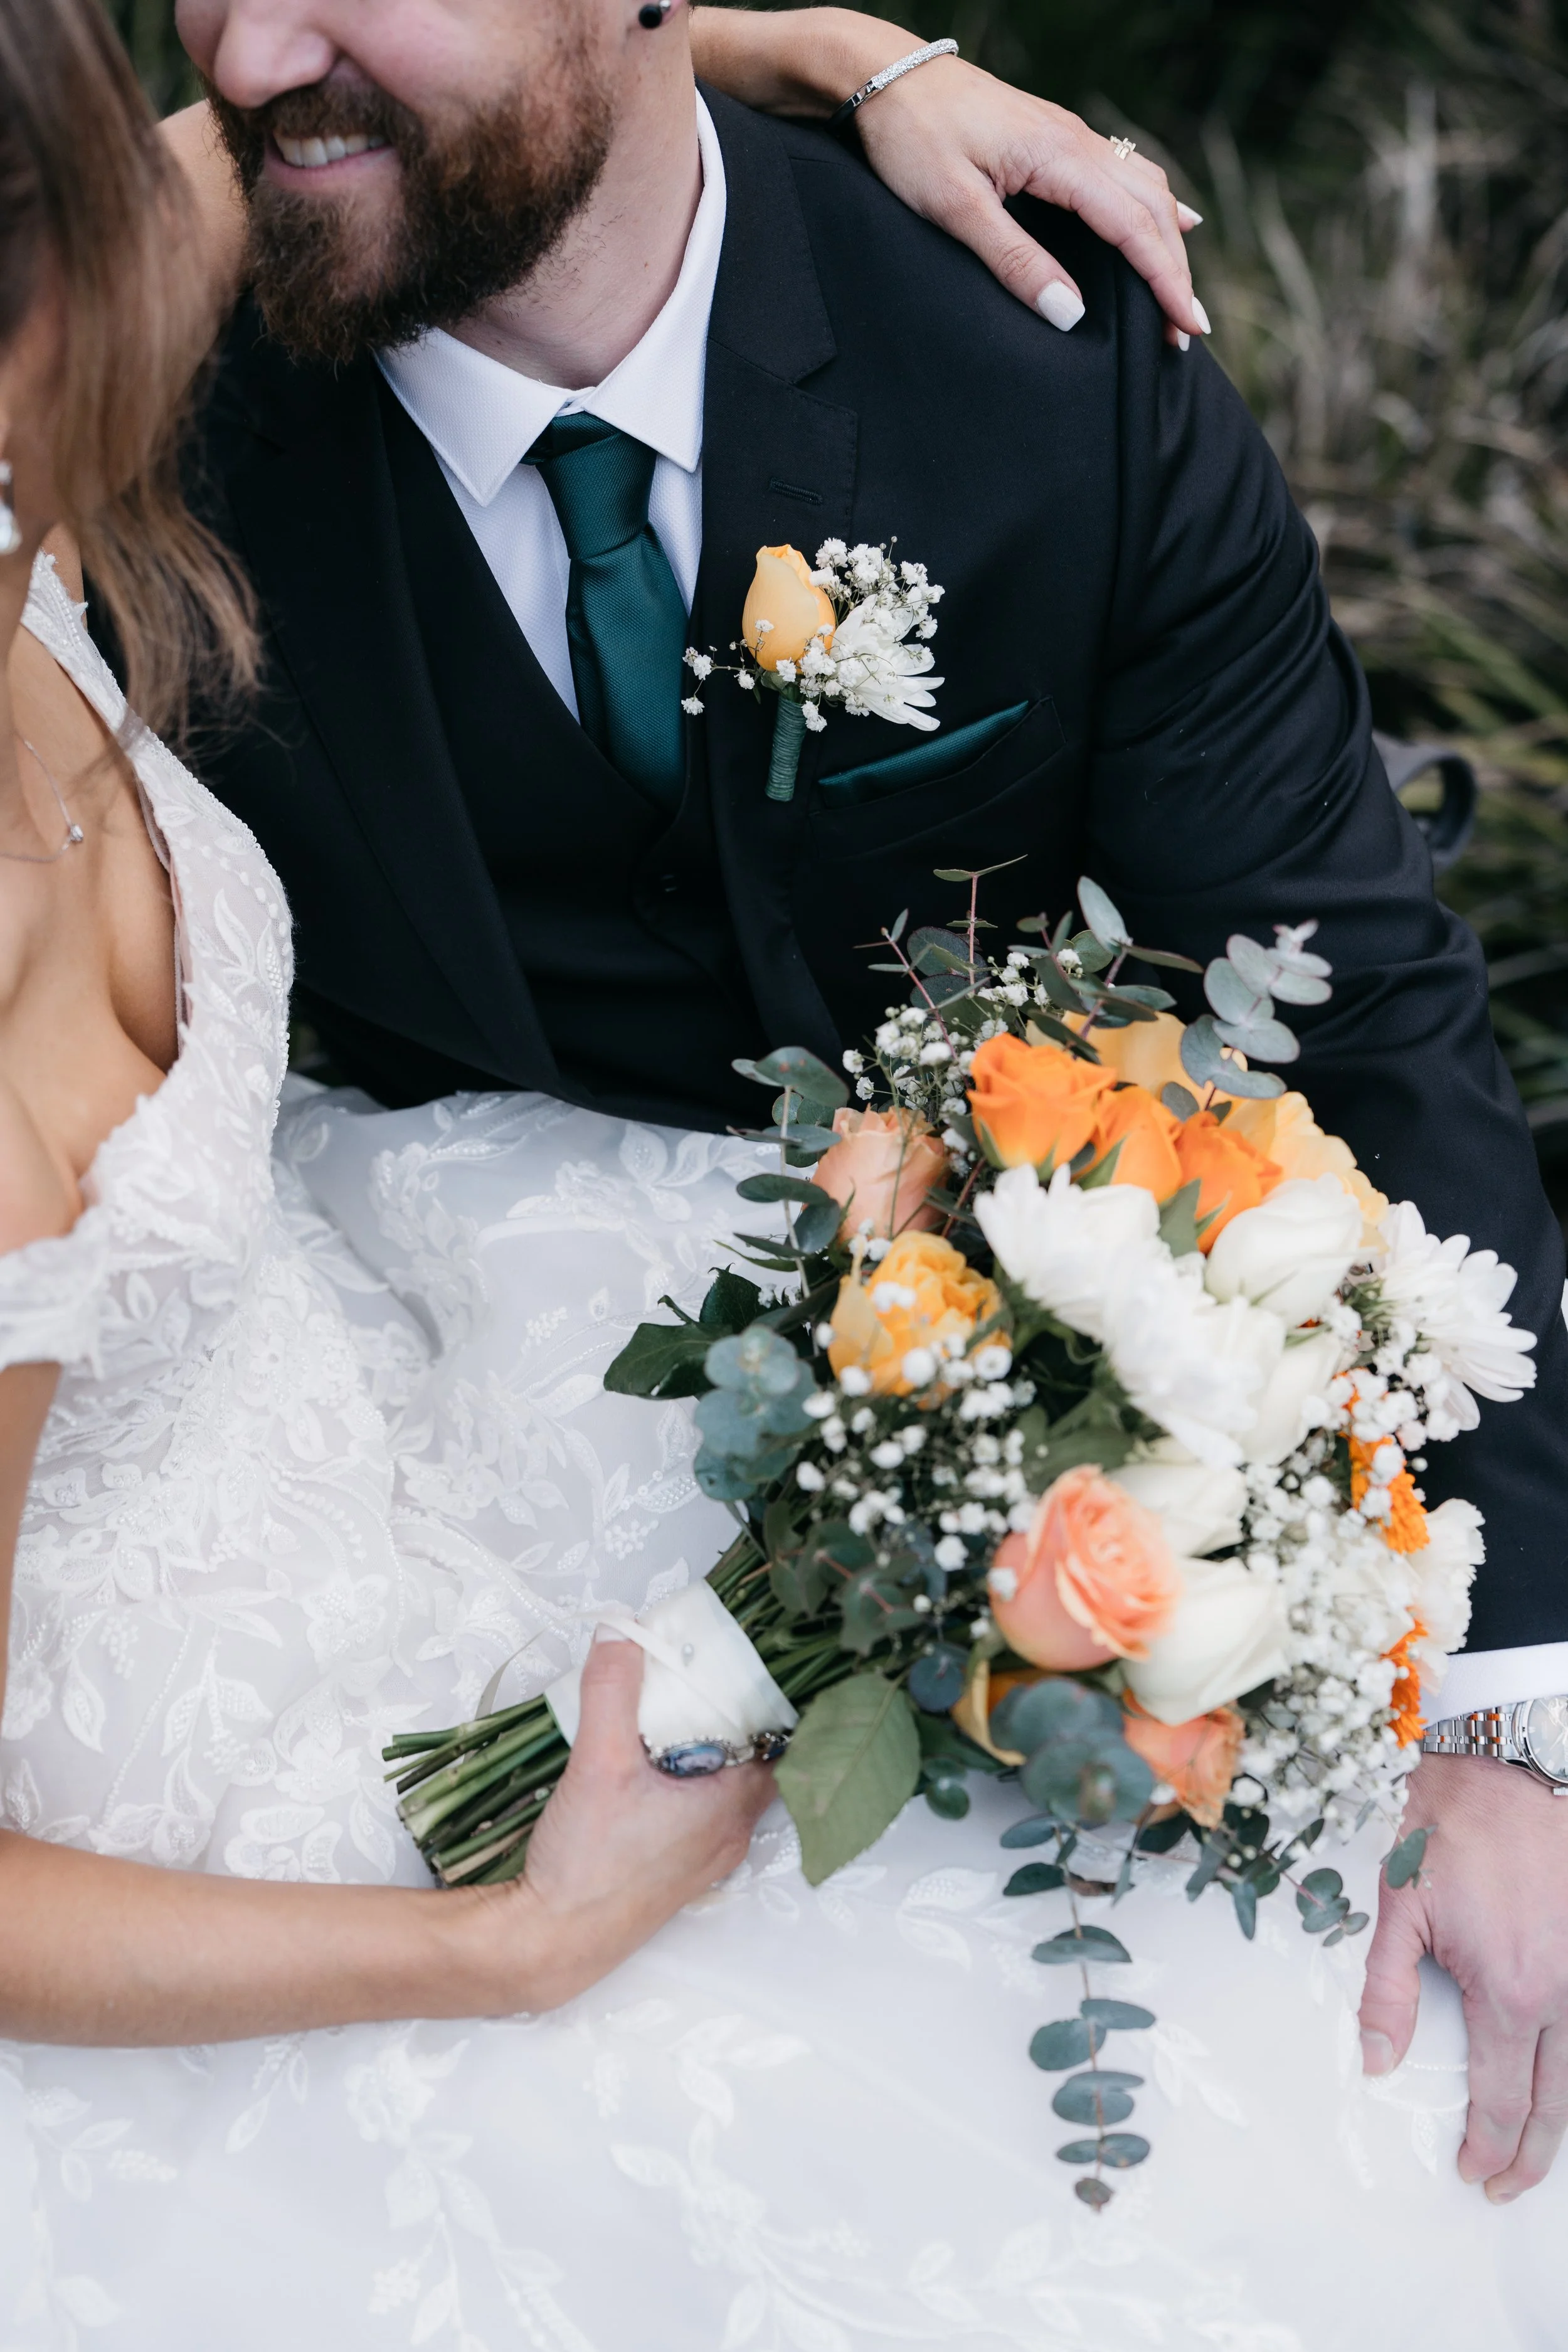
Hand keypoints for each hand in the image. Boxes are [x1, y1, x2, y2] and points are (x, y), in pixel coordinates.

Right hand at [483, 1633, 775, 2010]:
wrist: (551, 1943)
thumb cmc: (588, 1862)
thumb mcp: (599, 1761)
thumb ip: (612, 1690)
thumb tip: (621, 1630)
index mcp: (730, 1808)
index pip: (780, 1745)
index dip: (767, 1704)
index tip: (745, 1668)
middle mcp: (729, 1837)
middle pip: (751, 1764)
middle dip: (729, 1723)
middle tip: (697, 1682)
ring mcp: (703, 1862)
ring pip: (722, 1792)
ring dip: (704, 1757)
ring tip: (668, 1719)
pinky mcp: (674, 1877)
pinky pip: (697, 1818)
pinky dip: (684, 1788)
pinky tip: (645, 1771)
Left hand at [849, 58, 1206, 347]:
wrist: (886, 76)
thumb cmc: (912, 139)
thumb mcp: (955, 208)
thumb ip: (1015, 261)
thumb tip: (1072, 313)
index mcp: (1060, 156)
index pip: (1134, 225)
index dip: (1165, 279)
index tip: (1185, 326)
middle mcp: (1077, 140)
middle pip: (1152, 207)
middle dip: (1175, 269)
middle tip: (1187, 330)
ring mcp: (1069, 135)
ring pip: (1144, 187)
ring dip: (1167, 242)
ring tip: (1178, 293)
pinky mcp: (1054, 138)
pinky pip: (1124, 173)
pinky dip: (1152, 208)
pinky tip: (1170, 224)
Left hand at [1359, 1754, 1567, 2198]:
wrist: (1509, 1768)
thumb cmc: (1452, 1829)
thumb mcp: (1399, 1909)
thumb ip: (1386, 1993)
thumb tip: (1376, 2062)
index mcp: (1512, 1993)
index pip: (1503, 2101)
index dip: (1488, 2148)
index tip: (1472, 2172)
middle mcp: (1565, 1994)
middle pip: (1556, 2105)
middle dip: (1531, 2158)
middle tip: (1506, 2186)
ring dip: (1562, 2120)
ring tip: (1537, 2151)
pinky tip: (1559, 2080)